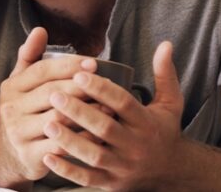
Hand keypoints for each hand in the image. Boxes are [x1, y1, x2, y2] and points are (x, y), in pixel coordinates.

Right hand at [0, 27, 97, 183]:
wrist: (7, 154)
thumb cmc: (22, 111)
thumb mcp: (19, 83)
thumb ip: (30, 57)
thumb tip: (40, 29)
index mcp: (11, 87)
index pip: (42, 71)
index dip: (68, 66)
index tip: (94, 63)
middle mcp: (11, 108)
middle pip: (51, 93)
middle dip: (81, 88)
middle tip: (106, 84)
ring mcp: (19, 133)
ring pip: (58, 120)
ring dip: (85, 113)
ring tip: (108, 107)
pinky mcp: (29, 156)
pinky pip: (61, 145)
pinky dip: (82, 139)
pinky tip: (100, 134)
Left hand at [42, 41, 184, 189]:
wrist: (172, 173)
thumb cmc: (163, 130)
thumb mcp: (171, 103)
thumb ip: (165, 74)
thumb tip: (165, 43)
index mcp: (146, 123)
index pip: (123, 103)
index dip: (102, 89)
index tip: (79, 74)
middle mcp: (135, 146)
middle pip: (105, 128)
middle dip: (79, 112)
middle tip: (54, 95)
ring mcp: (123, 167)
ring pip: (94, 155)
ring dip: (70, 141)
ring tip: (47, 123)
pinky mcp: (111, 184)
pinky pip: (88, 179)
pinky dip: (68, 170)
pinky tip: (48, 156)